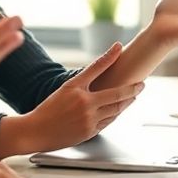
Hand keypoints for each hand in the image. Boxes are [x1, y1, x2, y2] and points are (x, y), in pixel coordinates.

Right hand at [0, 42, 144, 156]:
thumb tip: (101, 76)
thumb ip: (83, 84)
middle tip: (141, 84)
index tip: (119, 46)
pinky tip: (119, 110)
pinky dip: (115, 114)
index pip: (96, 67)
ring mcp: (88, 118)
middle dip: (132, 88)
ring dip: (127, 102)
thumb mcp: (63, 90)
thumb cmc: (48, 110)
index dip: (109, 56)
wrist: (36, 131)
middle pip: (116, 93)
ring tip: (133, 96)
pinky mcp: (90, 131)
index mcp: (74, 87)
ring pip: (116, 109)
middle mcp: (83, 102)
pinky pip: (108, 121)